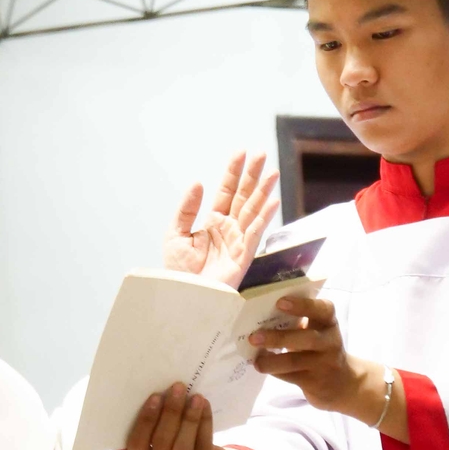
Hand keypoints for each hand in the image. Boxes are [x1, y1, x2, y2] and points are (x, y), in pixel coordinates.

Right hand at [121, 383, 263, 449]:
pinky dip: (204, 423)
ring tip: (196, 396)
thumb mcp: (157, 449)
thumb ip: (145, 434)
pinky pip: (203, 446)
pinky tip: (205, 406)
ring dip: (189, 417)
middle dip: (170, 412)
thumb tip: (134, 402)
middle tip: (178, 388)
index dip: (146, 420)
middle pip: (161, 442)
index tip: (155, 396)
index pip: (137, 444)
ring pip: (182, 445)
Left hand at [164, 151, 280, 286]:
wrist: (182, 296)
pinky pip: (255, 233)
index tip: (240, 153)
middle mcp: (228, 228)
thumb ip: (187, 209)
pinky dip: (264, 217)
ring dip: (263, 191)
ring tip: (271, 172)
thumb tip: (198, 183)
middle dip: (252, 176)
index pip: (225, 191)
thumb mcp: (176, 234)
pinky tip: (272, 201)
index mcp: (213, 222)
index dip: (233, 172)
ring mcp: (238, 241)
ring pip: (252, 210)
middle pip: (243, 196)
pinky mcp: (243, 256)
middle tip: (260, 154)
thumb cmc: (178, 271)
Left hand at [249, 297, 403, 439]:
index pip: (323, 309)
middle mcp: (329, 342)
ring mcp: (323, 364)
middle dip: (279, 338)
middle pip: (307, 338)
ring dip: (272, 360)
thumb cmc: (319, 347)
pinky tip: (261, 365)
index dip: (302, 305)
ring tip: (256, 359)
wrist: (341, 382)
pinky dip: (274, 371)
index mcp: (328, 322)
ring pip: (296, 361)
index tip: (280, 302)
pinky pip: (291, 376)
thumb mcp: (316, 330)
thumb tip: (258, 312)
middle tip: (254, 336)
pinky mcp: (315, 383)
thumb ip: (297, 320)